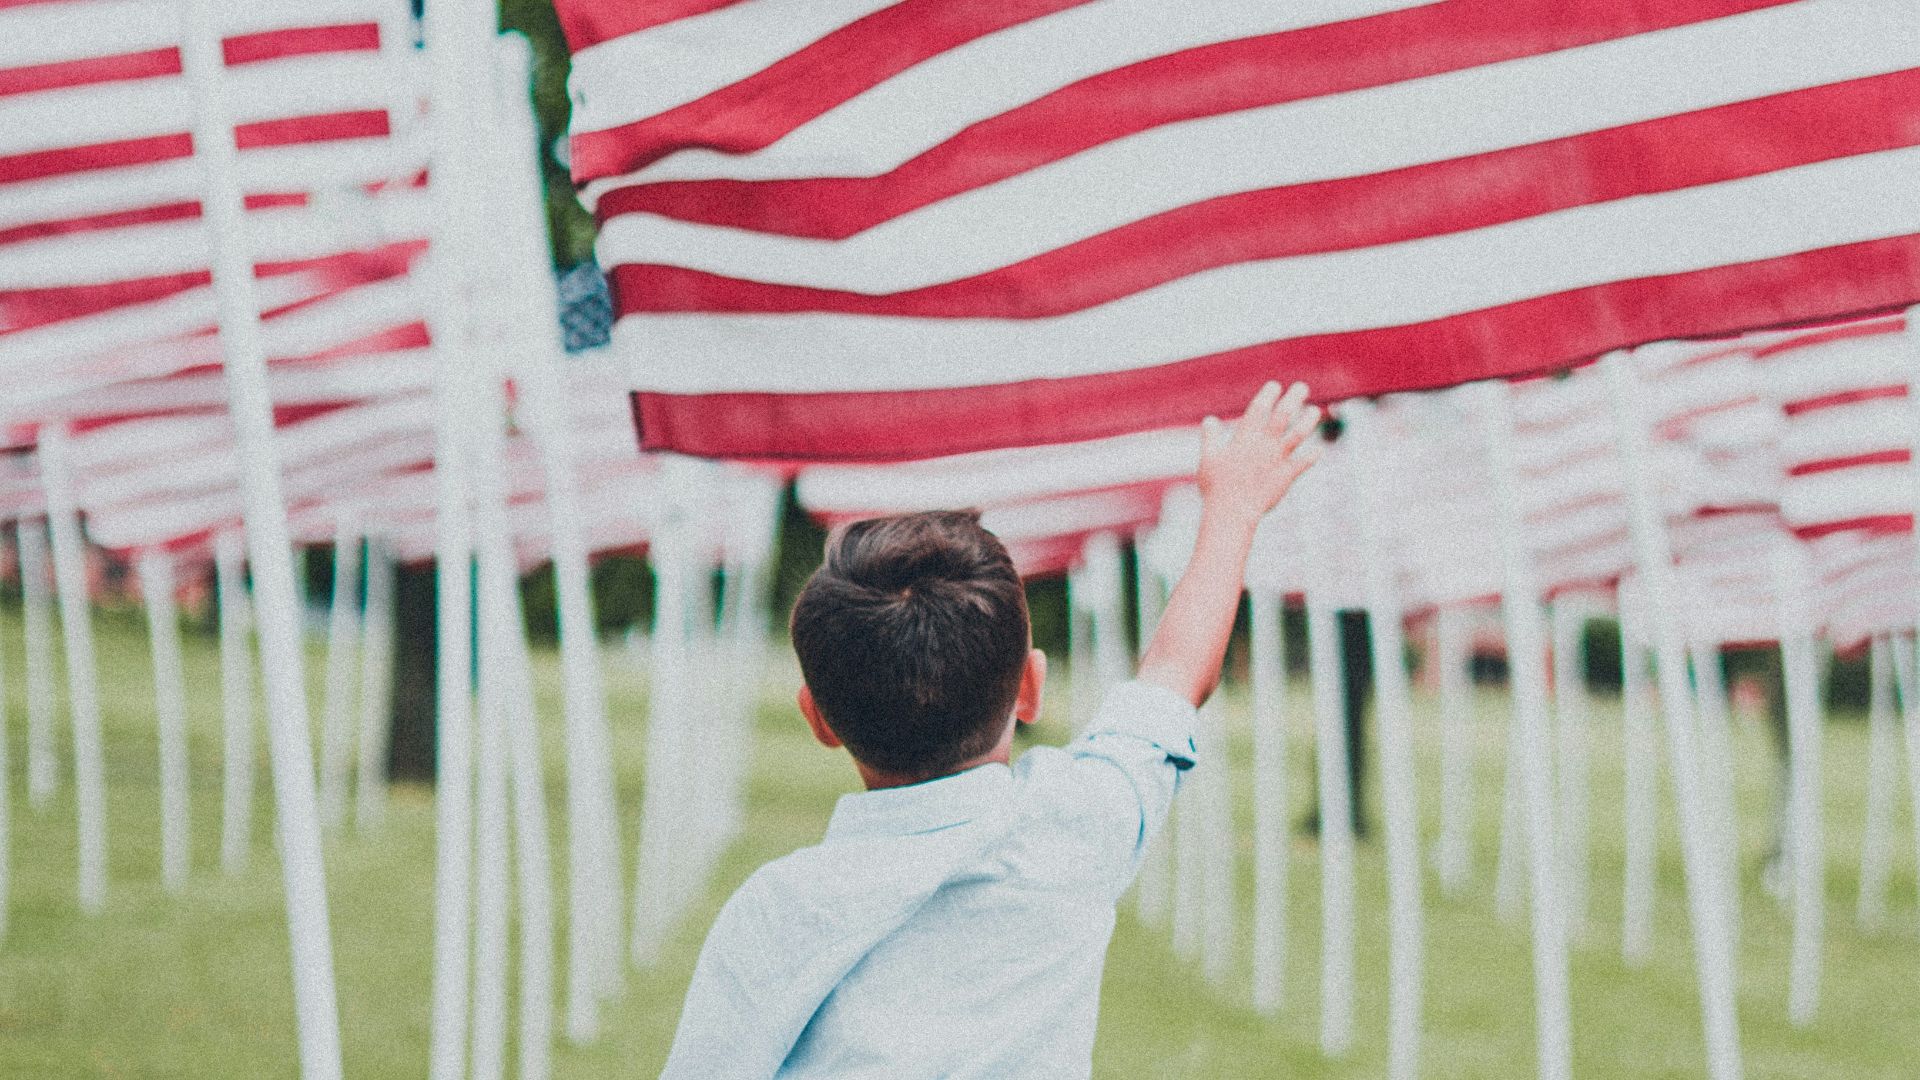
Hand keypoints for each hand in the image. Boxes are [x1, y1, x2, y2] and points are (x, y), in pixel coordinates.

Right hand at [1196, 381, 1322, 530]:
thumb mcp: (1208, 459)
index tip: (1275, 386)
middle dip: (1294, 399)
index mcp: (1245, 438)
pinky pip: (1302, 464)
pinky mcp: (1286, 476)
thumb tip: (1209, 420)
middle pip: (1283, 416)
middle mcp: (1264, 445)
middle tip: (1302, 387)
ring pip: (1297, 435)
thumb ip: (1210, 437)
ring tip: (1315, 411)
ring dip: (1308, 422)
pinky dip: (1312, 457)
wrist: (1232, 512)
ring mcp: (1277, 460)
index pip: (1259, 409)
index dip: (1268, 395)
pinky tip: (1319, 450)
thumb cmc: (1216, 486)